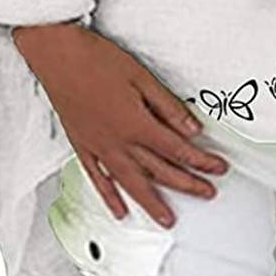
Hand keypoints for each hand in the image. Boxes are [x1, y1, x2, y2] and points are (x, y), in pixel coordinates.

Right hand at [12, 23, 227, 227]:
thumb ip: (168, 107)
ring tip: (168, 219)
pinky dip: (110, 197)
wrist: (58, 56)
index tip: (217, 168)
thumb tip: (192, 128)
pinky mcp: (82, 146)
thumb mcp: (142, 77)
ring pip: (131, 183)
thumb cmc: (98, 60)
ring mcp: (99, 147)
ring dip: (152, 203)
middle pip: (159, 170)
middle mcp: (118, 142)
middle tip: (207, 193)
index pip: (177, 149)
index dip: (201, 161)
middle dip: (187, 184)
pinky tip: (120, 211)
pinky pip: (98, 179)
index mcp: (136, 124)